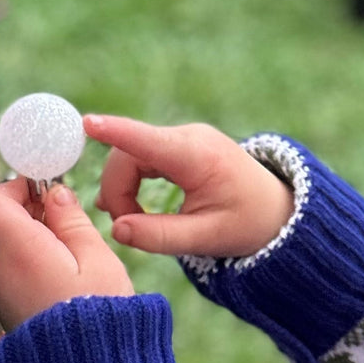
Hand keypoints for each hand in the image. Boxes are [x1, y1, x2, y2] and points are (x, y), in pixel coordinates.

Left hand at [0, 178, 133, 330]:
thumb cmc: (98, 316)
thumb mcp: (98, 259)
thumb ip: (72, 221)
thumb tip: (55, 193)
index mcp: (19, 251)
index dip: (11, 189)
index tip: (43, 191)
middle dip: (18, 209)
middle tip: (56, 216)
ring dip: (22, 235)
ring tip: (63, 246)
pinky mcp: (6, 307)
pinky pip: (4, 269)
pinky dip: (23, 259)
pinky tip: (57, 270)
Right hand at [84, 115, 294, 259]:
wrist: (277, 209)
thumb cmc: (247, 224)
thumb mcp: (207, 239)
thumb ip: (161, 236)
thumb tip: (116, 230)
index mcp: (199, 156)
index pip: (148, 140)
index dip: (114, 131)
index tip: (86, 123)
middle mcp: (190, 138)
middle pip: (130, 154)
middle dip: (117, 190)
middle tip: (125, 228)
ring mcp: (185, 138)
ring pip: (132, 155)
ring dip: (123, 188)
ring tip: (128, 221)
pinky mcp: (180, 145)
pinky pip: (143, 156)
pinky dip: (131, 180)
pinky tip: (125, 206)